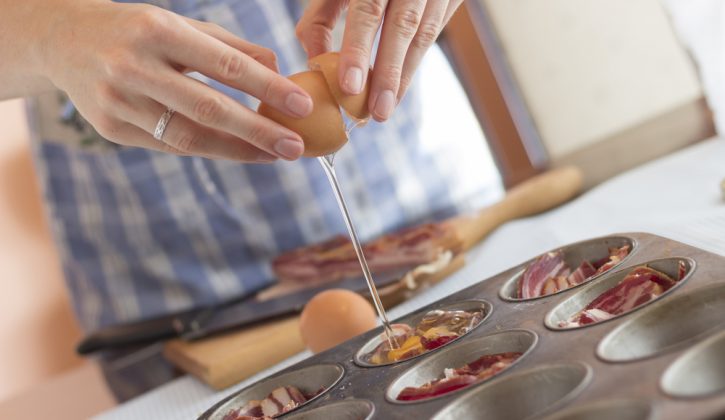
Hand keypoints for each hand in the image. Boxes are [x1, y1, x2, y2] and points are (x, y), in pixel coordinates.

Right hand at [42, 1, 313, 161]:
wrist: (62, 40)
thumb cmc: (137, 31)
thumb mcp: (180, 25)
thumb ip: (229, 47)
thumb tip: (278, 72)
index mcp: (157, 30)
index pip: (223, 65)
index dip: (266, 89)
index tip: (302, 106)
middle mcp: (133, 66)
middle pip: (208, 108)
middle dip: (258, 131)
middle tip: (295, 147)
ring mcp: (117, 101)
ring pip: (188, 136)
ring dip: (237, 150)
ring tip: (273, 155)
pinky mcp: (110, 129)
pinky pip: (169, 146)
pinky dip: (207, 149)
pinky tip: (236, 150)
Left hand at [297, 0, 462, 121]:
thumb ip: (321, 16)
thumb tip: (314, 62)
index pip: (368, 10)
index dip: (358, 49)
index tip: (349, 86)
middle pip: (403, 27)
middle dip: (389, 74)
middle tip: (375, 113)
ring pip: (424, 35)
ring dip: (404, 77)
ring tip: (384, 109)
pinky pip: (434, 33)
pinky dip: (414, 63)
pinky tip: (398, 89)